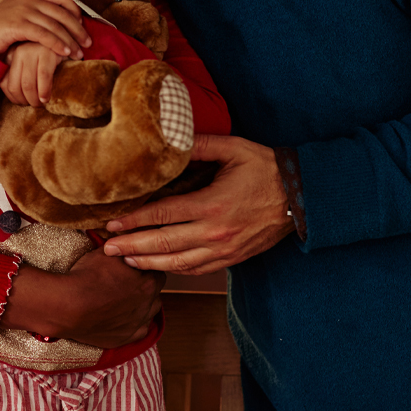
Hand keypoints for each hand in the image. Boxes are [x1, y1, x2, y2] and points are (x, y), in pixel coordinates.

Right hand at [0, 0, 92, 59]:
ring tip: (78, 54)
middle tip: (87, 43)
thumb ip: (39, 14)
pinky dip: (57, 44)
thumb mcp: (21, 15)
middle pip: (63, 12)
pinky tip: (64, 53)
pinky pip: (44, 35)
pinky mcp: (17, 24)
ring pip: (56, 25)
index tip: (83, 25)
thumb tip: (62, 25)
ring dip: (70, 41)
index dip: (76, 10)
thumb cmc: (0, 29)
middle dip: (78, 29)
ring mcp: (23, 10)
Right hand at [0, 247, 162, 347]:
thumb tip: (127, 240)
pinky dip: (131, 323)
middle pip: (154, 291)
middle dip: (144, 285)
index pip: (155, 269)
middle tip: (125, 281)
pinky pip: (138, 330)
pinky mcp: (128, 338)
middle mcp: (149, 303)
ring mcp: (139, 322)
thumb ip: (123, 248)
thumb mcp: (105, 253)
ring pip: (148, 311)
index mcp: (148, 280)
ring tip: (121, 299)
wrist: (68, 306)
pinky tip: (119, 316)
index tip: (132, 265)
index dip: (143, 266)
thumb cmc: (85, 277)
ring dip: (140, 304)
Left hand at [1, 42, 61, 106]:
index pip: (5, 84)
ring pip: (27, 84)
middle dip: (25, 101)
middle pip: (15, 86)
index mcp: (11, 56)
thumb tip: (15, 98)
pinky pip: (43, 77)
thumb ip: (20, 77)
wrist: (68, 45)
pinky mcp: (47, 52)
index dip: (14, 98)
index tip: (24, 104)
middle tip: (35, 106)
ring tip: (42, 104)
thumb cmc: (49, 60)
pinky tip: (46, 98)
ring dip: (34, 100)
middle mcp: (19, 51)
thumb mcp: (30, 66)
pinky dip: (44, 91)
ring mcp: (32, 51)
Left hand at [102, 134, 294, 273]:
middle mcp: (215, 232)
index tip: (111, 224)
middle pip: (163, 244)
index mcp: (212, 205)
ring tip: (124, 260)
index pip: (162, 215)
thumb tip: (169, 141)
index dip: (133, 221)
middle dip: (131, 247)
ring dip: (148, 263)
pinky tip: (157, 266)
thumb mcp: (234, 149)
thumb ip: (199, 145)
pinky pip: (197, 269)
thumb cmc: (267, 169)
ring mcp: (224, 249)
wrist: (304, 197)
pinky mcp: (232, 258)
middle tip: (106, 248)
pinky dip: (174, 269)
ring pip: (178, 263)